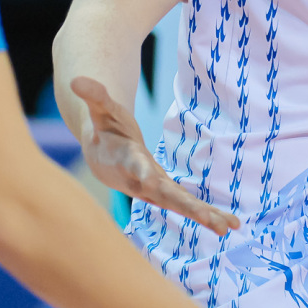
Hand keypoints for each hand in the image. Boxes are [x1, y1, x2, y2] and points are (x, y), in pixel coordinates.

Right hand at [69, 77, 238, 235]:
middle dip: (188, 208)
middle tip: (210, 221)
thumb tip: (76, 80)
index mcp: (127, 160)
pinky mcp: (167, 193)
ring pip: (181, 205)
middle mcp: (142, 182)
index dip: (142, 173)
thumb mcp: (102, 110)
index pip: (136, 167)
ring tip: (229, 227)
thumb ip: (94, 96)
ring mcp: (155, 191)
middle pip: (166, 195)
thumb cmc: (105, 128)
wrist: (102, 156)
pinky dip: (208, 215)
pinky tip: (230, 224)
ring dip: (204, 216)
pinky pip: (188, 206)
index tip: (151, 181)